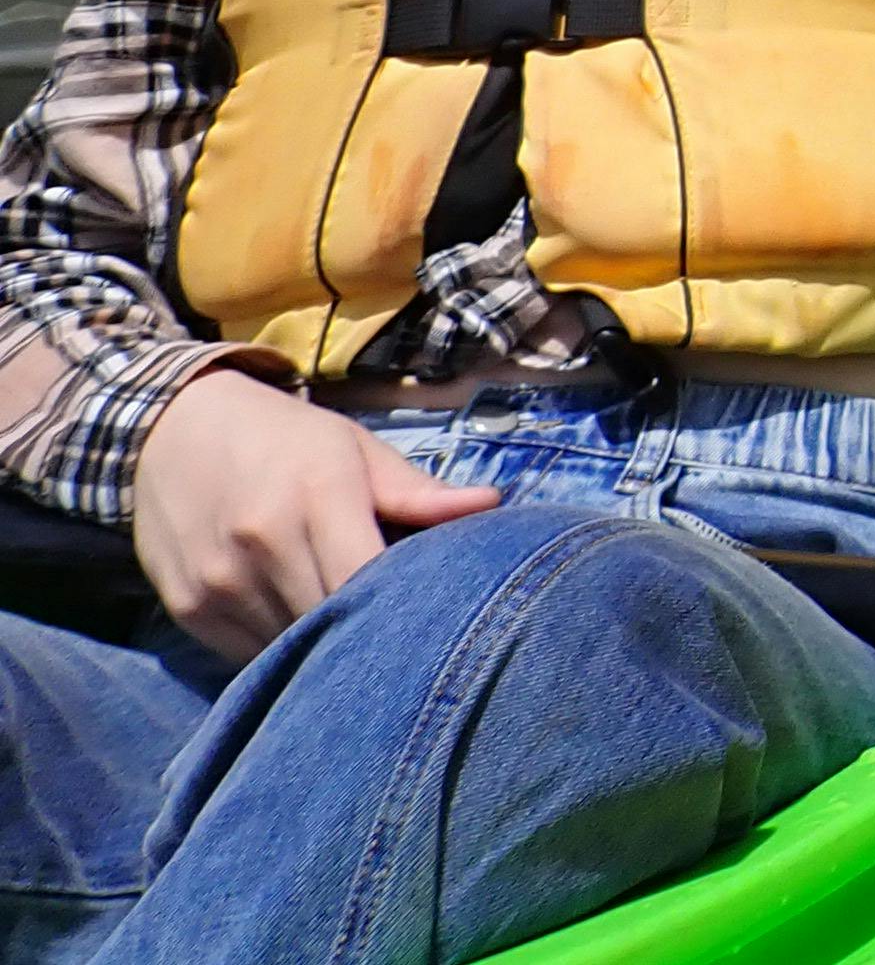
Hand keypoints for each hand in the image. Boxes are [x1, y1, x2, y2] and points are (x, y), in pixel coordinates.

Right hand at [132, 365, 500, 661]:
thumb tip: (492, 505)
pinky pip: (247, 654)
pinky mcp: (187, 609)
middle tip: (402, 634)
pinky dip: (279, 649)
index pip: (367, 579)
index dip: (404, 609)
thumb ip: (417, 490)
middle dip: (369, 633)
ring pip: (289, 646)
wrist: (171, 430)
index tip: (434, 618)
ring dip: (322, 646)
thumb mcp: (354, 448)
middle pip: (331, 621)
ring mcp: (219, 581)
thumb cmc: (284, 438)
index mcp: (317, 495)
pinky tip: (299, 626)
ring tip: (352, 631)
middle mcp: (262, 543)